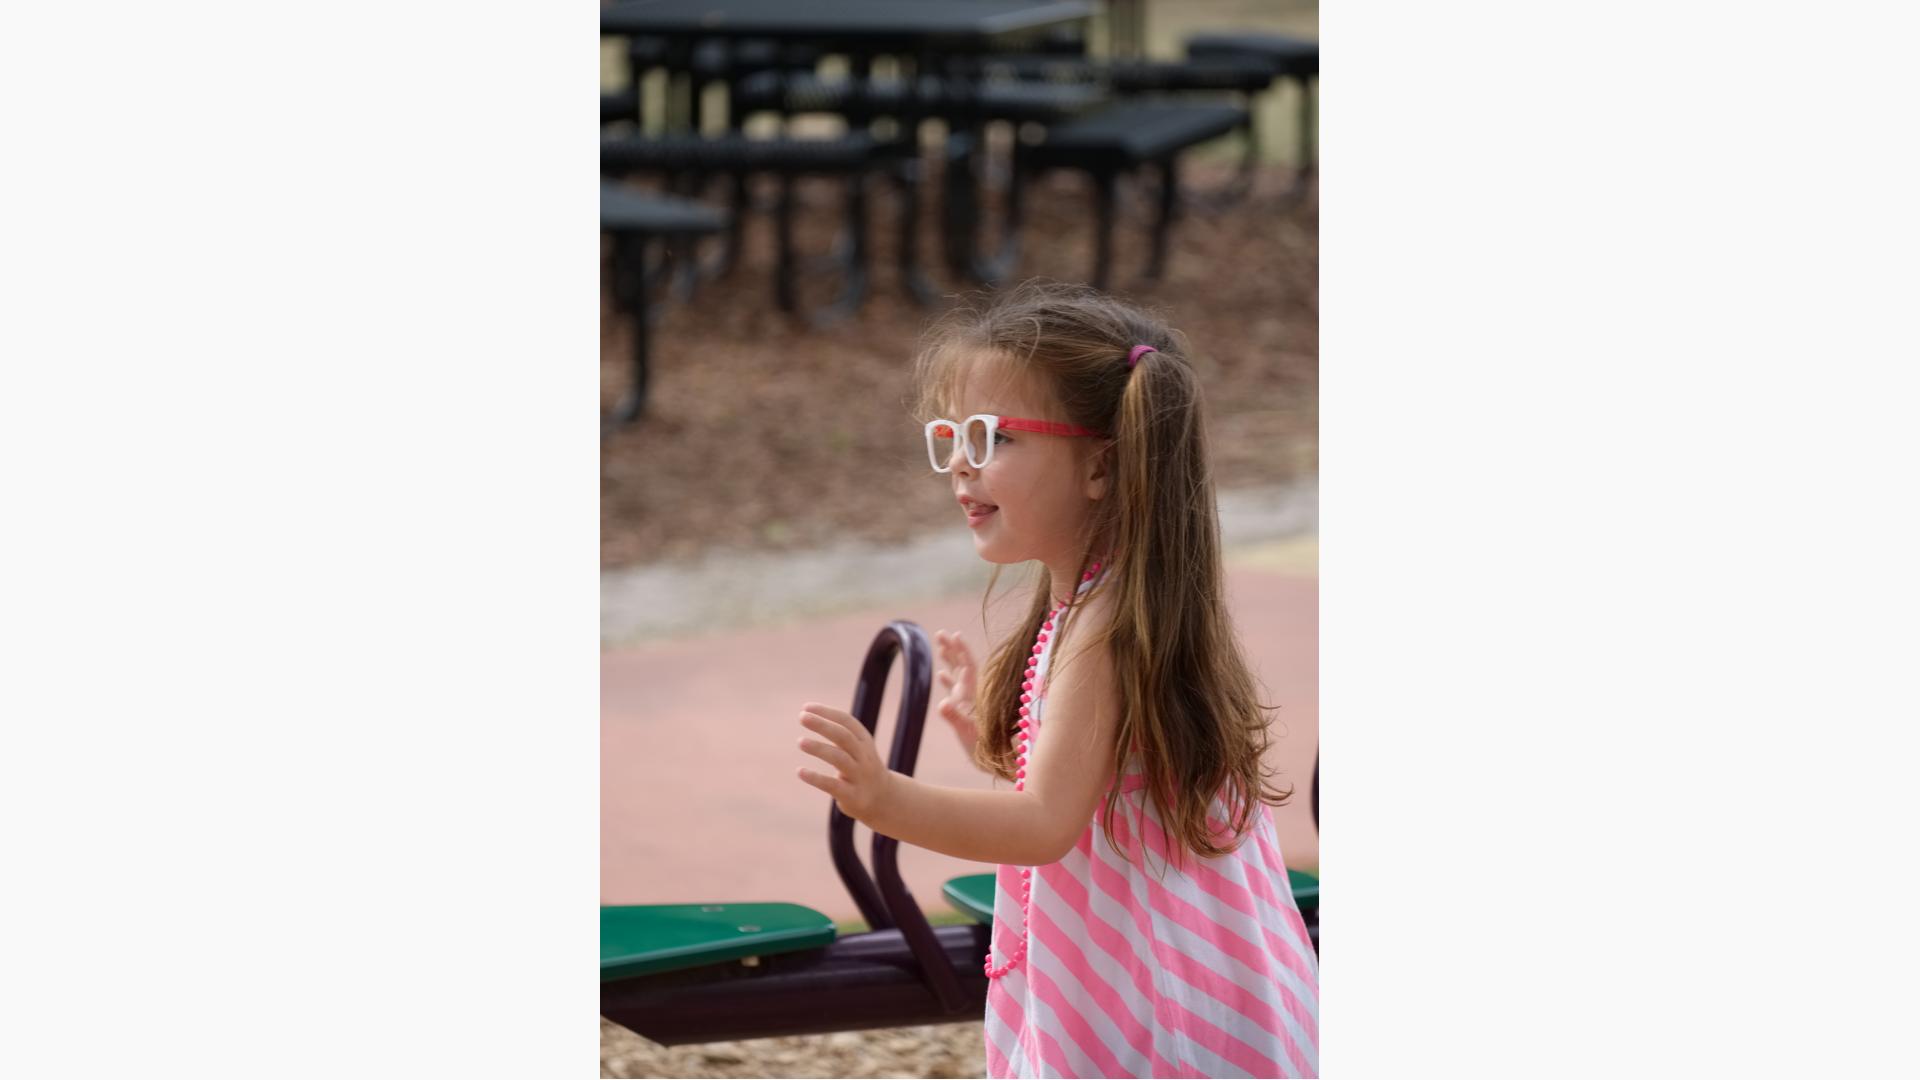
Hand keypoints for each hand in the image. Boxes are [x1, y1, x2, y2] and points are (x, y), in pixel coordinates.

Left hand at [795, 702, 895, 823]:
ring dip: (819, 748)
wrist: (884, 799)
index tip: (805, 707)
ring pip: (839, 758)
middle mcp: (864, 756)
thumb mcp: (858, 748)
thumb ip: (839, 734)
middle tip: (802, 717)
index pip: (847, 721)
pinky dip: (816, 777)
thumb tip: (809, 714)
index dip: (827, 713)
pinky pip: (833, 785)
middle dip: (823, 725)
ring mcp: (859, 776)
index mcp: (864, 741)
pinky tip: (800, 771)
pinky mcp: (852, 795)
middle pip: (844, 736)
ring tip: (800, 741)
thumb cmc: (862, 768)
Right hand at [933, 629, 980, 755]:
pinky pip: (955, 690)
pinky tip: (941, 674)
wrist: (996, 761)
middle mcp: (973, 695)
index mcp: (975, 696)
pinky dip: (949, 680)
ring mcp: (969, 702)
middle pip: (962, 665)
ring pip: (958, 675)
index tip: (955, 634)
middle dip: (952, 649)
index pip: (968, 666)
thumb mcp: (967, 734)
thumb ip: (955, 718)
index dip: (962, 650)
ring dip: (950, 661)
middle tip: (940, 633)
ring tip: (940, 647)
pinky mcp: (965, 711)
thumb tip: (942, 704)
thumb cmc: (984, 749)